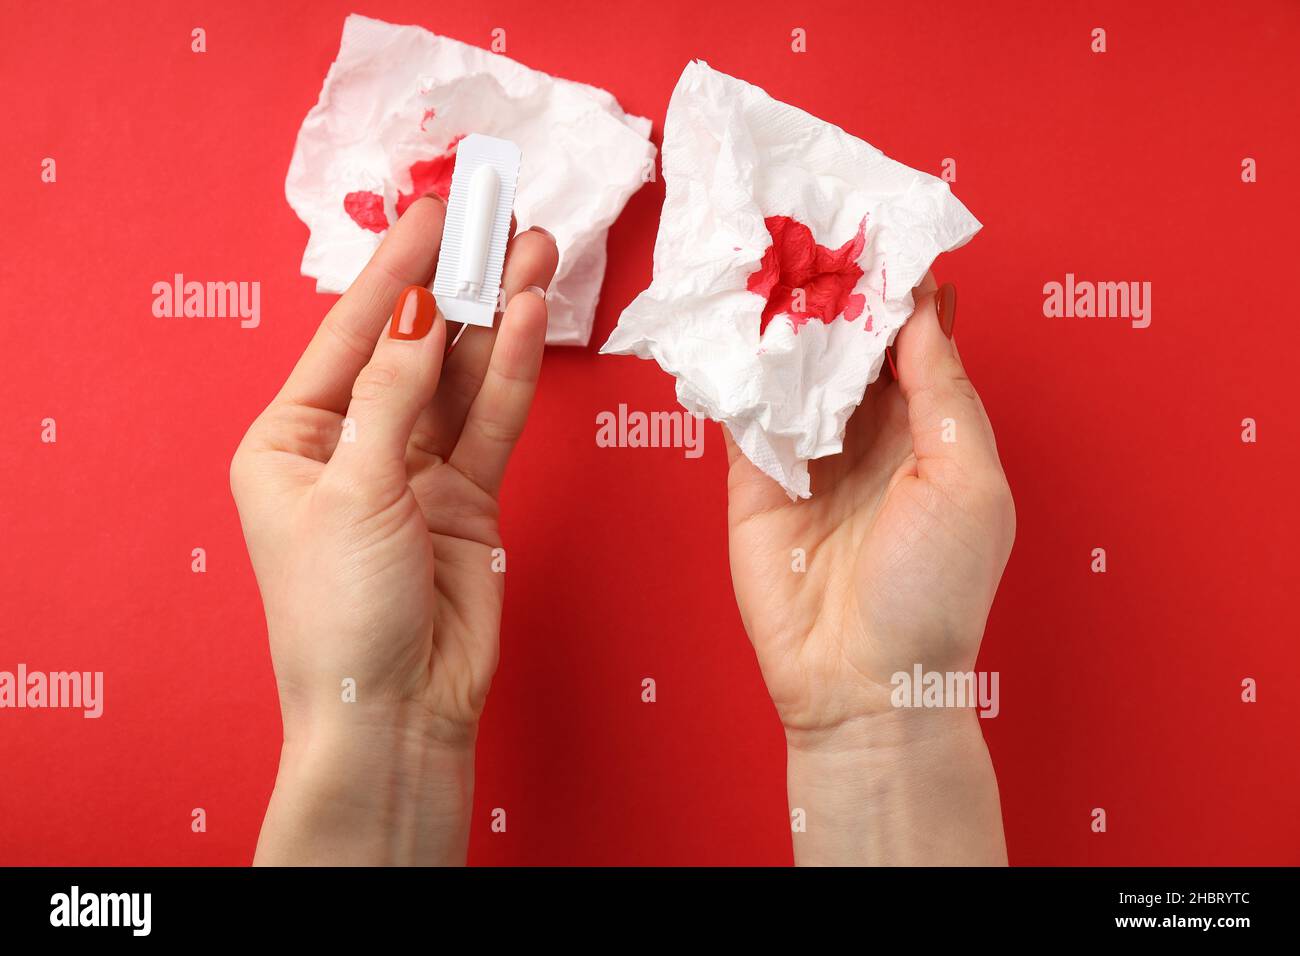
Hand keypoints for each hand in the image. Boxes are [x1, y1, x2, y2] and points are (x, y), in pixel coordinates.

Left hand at [231, 196, 557, 863]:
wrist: (395, 712)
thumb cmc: (340, 617)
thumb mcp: (354, 490)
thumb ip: (392, 395)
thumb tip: (416, 309)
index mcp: (291, 442)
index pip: (349, 334)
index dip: (394, 270)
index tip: (434, 211)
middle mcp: (353, 447)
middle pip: (412, 345)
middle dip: (454, 283)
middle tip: (494, 218)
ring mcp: (416, 471)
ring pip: (460, 377)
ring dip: (494, 317)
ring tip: (530, 252)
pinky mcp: (469, 499)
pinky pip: (491, 422)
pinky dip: (511, 372)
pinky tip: (529, 319)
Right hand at [725, 277, 1014, 863]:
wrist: (860, 681)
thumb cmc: (934, 590)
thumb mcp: (966, 481)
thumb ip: (942, 391)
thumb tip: (925, 306)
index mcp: (930, 428)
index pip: (912, 338)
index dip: (896, 286)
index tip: (876, 226)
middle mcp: (868, 431)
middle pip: (847, 341)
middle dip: (831, 288)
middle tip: (808, 223)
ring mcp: (807, 450)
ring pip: (793, 363)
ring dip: (782, 316)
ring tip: (765, 252)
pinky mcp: (753, 474)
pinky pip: (742, 407)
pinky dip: (735, 364)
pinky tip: (727, 318)